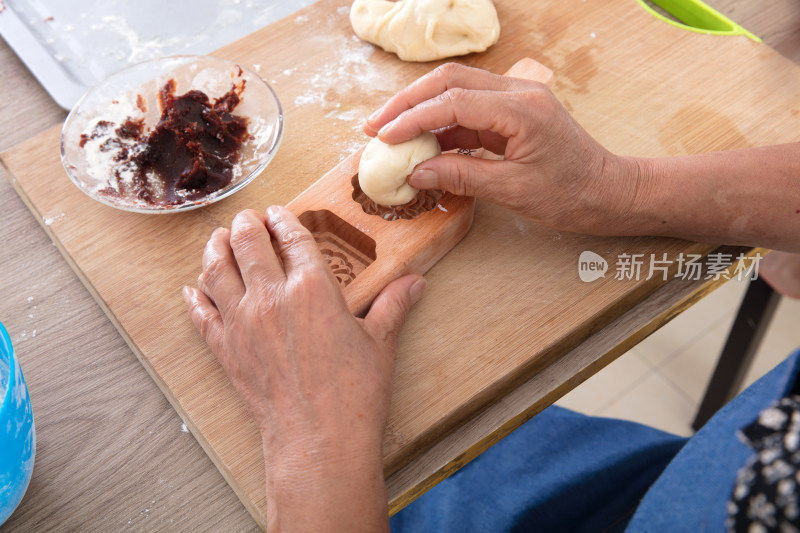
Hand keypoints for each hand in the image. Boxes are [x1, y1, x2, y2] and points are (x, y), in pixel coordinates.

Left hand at [183, 206, 424, 531]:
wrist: (318, 440)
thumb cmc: (354, 394)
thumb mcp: (380, 343)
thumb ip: (393, 305)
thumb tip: (415, 282)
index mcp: (313, 287)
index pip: (292, 237)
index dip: (283, 219)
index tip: (279, 213)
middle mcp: (271, 297)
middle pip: (247, 243)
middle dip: (246, 224)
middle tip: (248, 219)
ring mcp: (242, 322)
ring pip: (216, 270)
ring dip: (215, 248)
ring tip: (219, 238)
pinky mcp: (226, 350)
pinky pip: (201, 315)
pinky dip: (195, 298)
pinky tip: (192, 290)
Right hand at [364, 63, 641, 234]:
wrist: (606, 191)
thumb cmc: (571, 193)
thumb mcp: (513, 191)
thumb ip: (462, 177)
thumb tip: (416, 173)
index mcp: (522, 109)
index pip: (453, 102)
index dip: (413, 118)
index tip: (383, 137)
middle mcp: (518, 92)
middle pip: (449, 80)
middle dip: (407, 102)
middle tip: (375, 126)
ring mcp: (515, 98)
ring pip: (456, 89)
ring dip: (420, 110)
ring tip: (389, 134)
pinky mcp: (512, 111)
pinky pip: (468, 109)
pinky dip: (441, 124)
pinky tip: (421, 144)